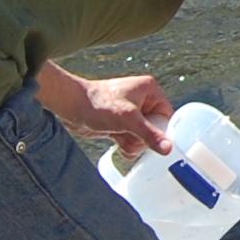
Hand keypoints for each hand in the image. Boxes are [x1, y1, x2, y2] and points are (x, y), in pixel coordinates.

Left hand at [36, 64, 173, 156]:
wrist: (71, 105)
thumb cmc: (98, 103)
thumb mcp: (128, 120)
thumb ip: (150, 135)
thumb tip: (168, 148)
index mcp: (150, 91)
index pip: (167, 116)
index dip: (163, 131)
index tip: (157, 143)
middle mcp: (143, 101)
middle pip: (156, 129)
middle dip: (143, 139)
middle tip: (132, 137)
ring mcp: (132, 114)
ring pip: (144, 138)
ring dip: (133, 143)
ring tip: (120, 137)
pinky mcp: (122, 124)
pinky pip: (132, 140)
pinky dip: (126, 145)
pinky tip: (116, 142)